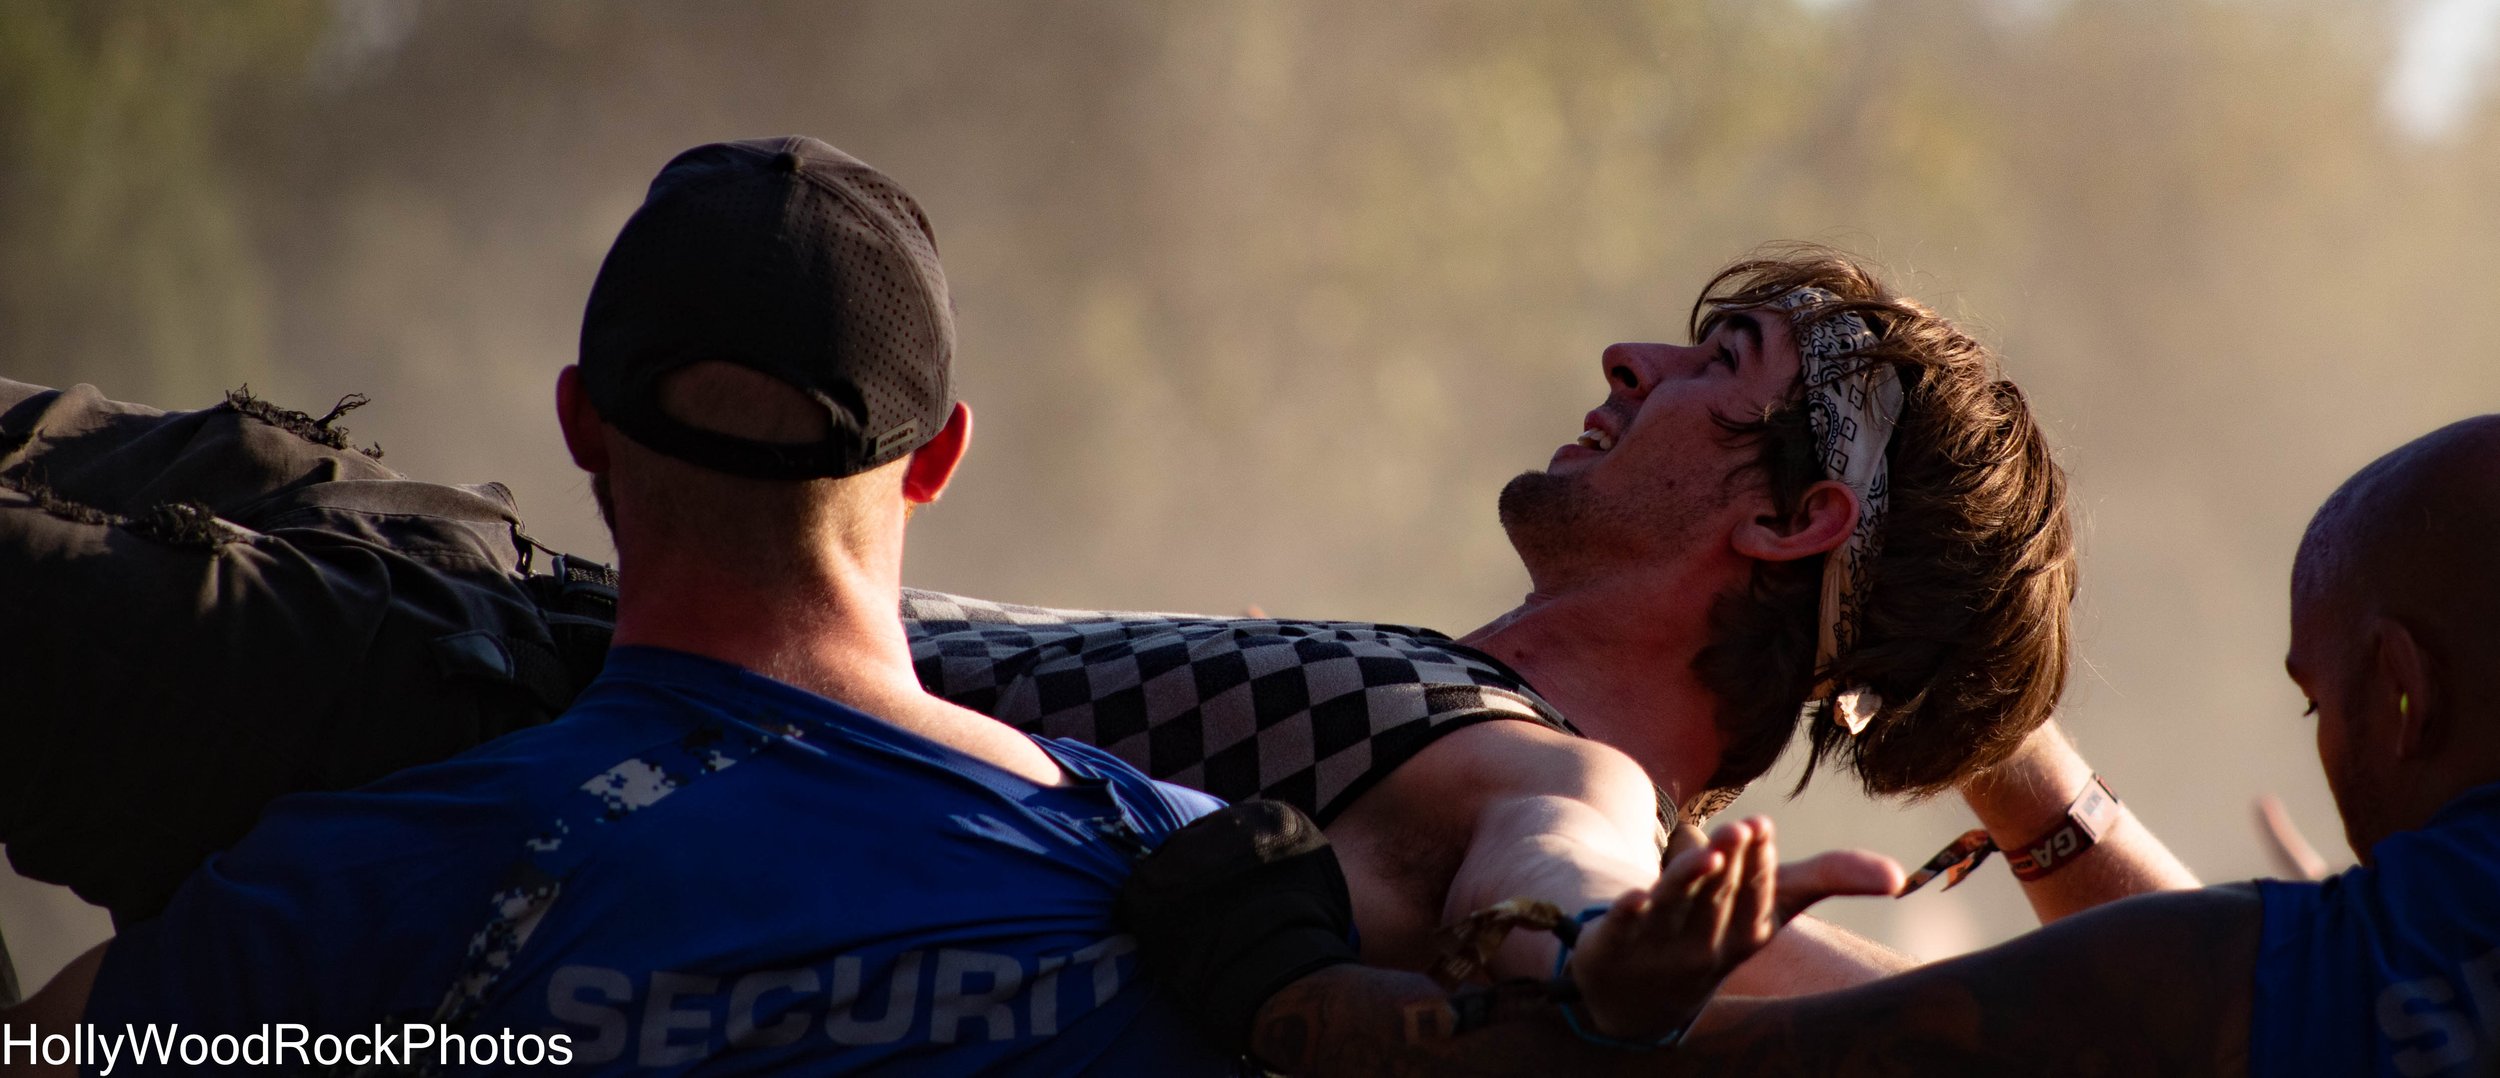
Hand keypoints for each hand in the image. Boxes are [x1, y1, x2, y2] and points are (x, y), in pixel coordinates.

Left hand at [1569, 816, 1901, 1039]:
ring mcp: (1658, 945)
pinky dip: (1630, 914)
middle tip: (1742, 829)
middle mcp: (1705, 943)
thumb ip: (1827, 876)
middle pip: (1718, 897)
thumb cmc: (1719, 931)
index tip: (1760, 828)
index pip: (1757, 898)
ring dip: (1690, 880)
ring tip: (1708, 851)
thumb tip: (1901, 875)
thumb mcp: (1772, 905)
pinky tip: (1633, 895)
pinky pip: (1621, 929)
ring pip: (1675, 907)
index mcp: (1746, 932)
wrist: (1641, 991)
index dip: (1759, 866)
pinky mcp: (1612, 943)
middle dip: (1732, 864)